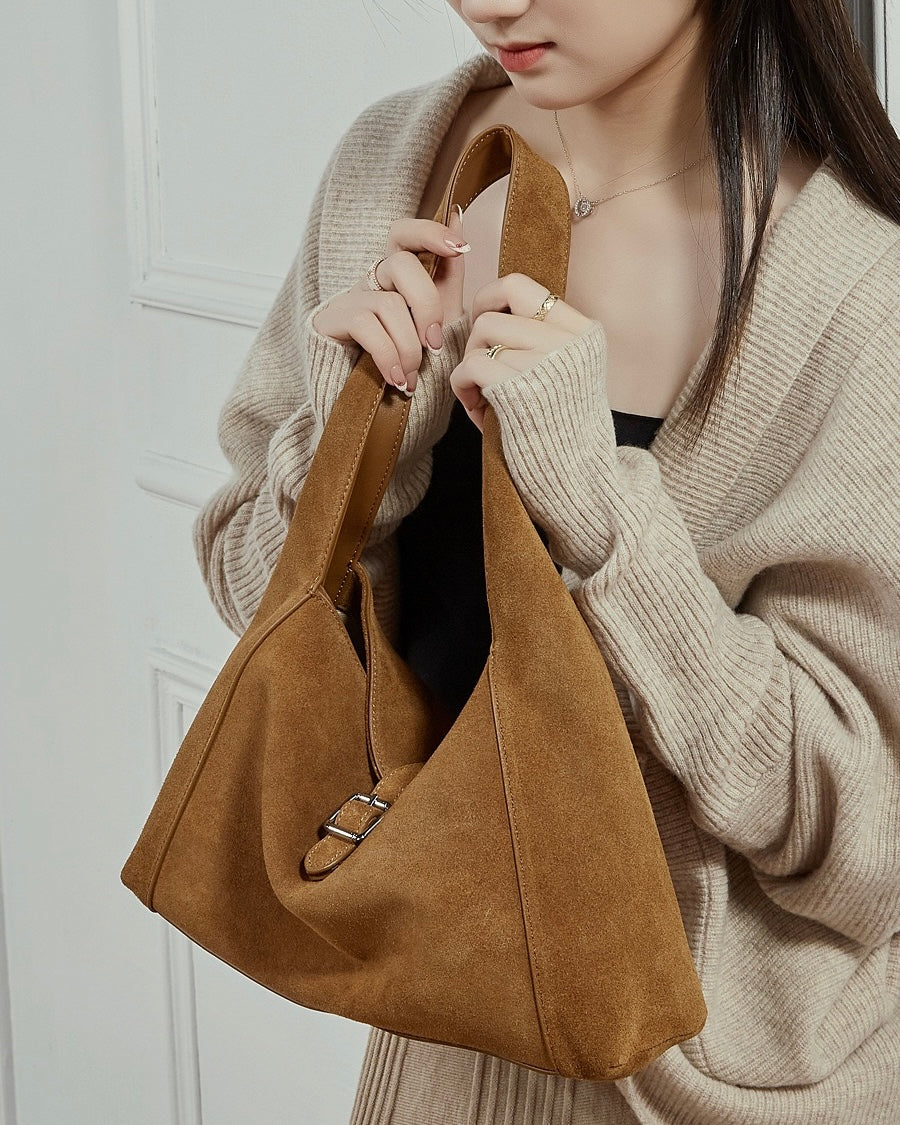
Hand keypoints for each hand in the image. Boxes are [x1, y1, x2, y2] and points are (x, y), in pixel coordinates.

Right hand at [311, 207, 468, 393]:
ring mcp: (351, 298)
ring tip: (412, 378)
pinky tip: (396, 380)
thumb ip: (448, 272)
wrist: (365, 397)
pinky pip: (367, 327)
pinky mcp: (333, 319)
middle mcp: (373, 280)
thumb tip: (458, 214)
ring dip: (409, 348)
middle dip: (427, 305)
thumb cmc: (402, 351)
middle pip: (402, 265)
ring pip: (390, 304)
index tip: (457, 246)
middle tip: (435, 344)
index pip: (405, 235)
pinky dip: (388, 357)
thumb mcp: (434, 314)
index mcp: (398, 275)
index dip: (430, 232)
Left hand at [449, 273, 596, 431]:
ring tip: (483, 400)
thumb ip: (543, 340)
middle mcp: (567, 340)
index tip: (483, 328)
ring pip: (478, 340)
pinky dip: (463, 390)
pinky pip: (468, 367)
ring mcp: (544, 362)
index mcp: (582, 332)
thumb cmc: (565, 433)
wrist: (579, 482)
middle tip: (481, 374)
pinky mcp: (517, 387)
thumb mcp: (570, 374)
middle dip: (475, 345)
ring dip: (469, 370)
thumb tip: (487, 312)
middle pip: (491, 315)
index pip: (520, 286)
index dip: (488, 301)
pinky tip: (480, 413)